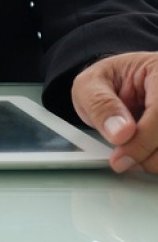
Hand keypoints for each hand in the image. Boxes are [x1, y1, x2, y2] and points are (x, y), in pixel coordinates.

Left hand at [71, 52, 157, 172]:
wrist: (119, 84)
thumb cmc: (108, 81)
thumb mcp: (90, 85)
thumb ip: (100, 105)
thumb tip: (120, 133)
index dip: (143, 139)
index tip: (120, 158)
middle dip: (147, 154)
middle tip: (122, 160)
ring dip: (153, 160)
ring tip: (131, 153)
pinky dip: (156, 159)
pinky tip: (144, 155)